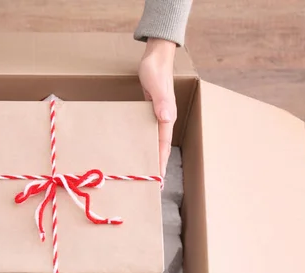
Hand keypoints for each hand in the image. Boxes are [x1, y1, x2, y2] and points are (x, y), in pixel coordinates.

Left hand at [138, 38, 176, 177]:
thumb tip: (166, 118)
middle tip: (153, 183)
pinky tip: (137, 148)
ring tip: (146, 171)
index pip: (163, 145)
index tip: (158, 178)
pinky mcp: (149, 111)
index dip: (160, 161)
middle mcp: (163, 119)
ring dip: (150, 155)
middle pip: (160, 146)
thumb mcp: (157, 85)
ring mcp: (156, 115)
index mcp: (166, 116)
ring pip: (153, 140)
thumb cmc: (156, 69)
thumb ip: (162, 101)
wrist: (156, 56)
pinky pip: (147, 132)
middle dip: (157, 164)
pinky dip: (143, 142)